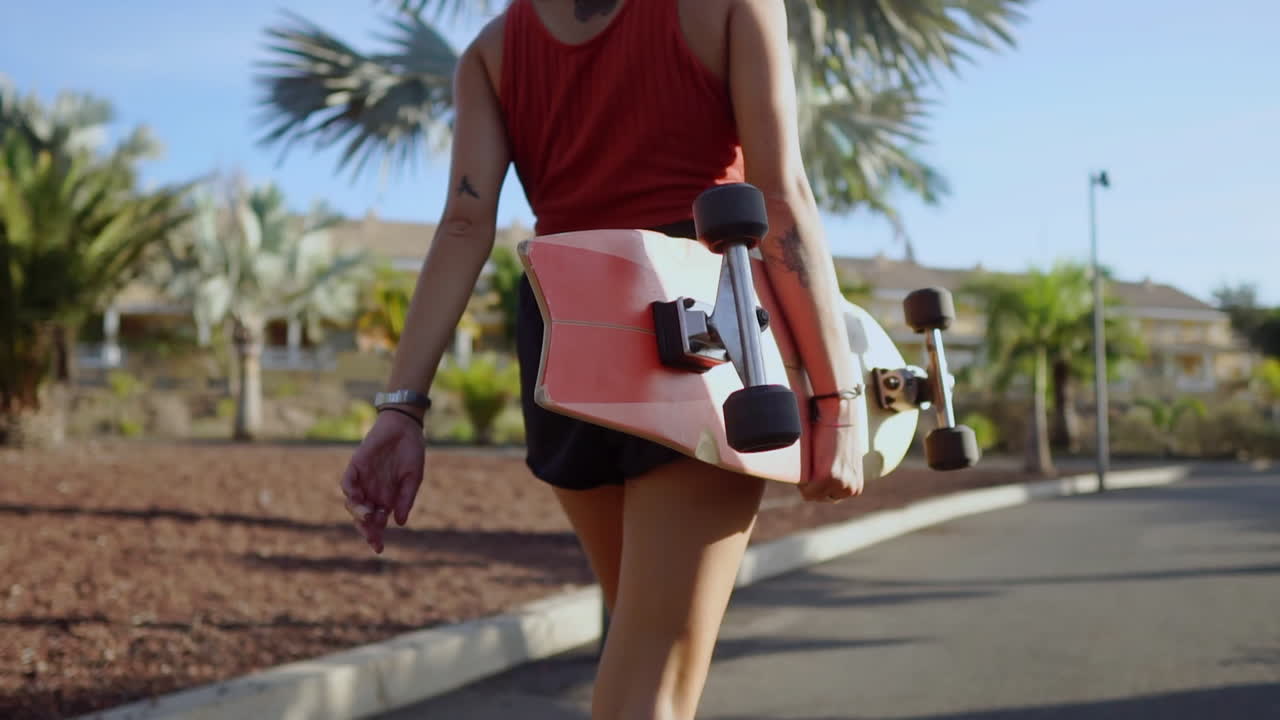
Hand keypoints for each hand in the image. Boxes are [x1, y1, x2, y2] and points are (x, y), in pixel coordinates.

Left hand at [339, 409, 425, 552]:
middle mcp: (372, 493)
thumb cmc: (412, 452)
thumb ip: (405, 499)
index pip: (377, 523)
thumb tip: (399, 522)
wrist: (405, 427)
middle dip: (366, 529)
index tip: (379, 549)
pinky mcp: (356, 466)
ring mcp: (363, 480)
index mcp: (386, 499)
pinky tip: (356, 499)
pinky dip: (350, 492)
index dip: (376, 536)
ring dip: (358, 513)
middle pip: (363, 517)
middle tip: (372, 537)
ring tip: (367, 516)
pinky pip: (347, 483)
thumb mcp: (414, 478)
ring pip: (353, 503)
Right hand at [797, 392, 866, 502]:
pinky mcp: (826, 478)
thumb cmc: (839, 430)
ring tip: (809, 461)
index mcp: (856, 486)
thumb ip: (839, 470)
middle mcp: (851, 489)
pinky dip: (801, 480)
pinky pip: (806, 491)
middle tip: (810, 463)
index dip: (818, 484)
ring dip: (805, 482)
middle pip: (820, 497)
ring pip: (811, 495)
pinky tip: (807, 462)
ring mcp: (840, 485)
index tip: (815, 467)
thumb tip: (827, 469)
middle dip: (811, 484)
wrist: (838, 413)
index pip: (828, 496)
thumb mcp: (844, 457)